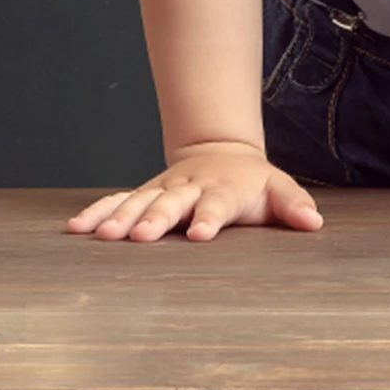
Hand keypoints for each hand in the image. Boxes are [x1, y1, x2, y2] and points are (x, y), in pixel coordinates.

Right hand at [65, 140, 322, 242]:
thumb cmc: (252, 182)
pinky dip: (98, 212)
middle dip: (155, 219)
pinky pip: (117, 201)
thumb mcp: (278, 189)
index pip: (217, 205)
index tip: (199, 234)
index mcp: (222, 190)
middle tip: (138, 237)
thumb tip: (314, 222)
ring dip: (121, 218)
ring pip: (139, 202)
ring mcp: (164, 190)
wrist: (221, 152)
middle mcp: (189, 188)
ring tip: (102, 237)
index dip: (209, 218)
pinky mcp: (145, 194)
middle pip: (171, 203)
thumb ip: (294, 204)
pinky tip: (76, 229)